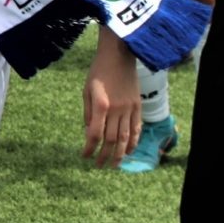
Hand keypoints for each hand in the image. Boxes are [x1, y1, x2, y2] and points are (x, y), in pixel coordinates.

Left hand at [82, 36, 139, 166]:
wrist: (119, 56)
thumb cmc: (98, 72)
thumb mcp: (86, 91)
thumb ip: (88, 112)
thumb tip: (88, 132)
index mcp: (101, 105)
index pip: (94, 133)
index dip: (89, 148)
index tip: (85, 156)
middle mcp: (116, 109)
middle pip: (111, 139)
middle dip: (104, 155)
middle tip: (99, 166)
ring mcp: (129, 109)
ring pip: (125, 138)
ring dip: (119, 154)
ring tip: (113, 164)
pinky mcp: (138, 107)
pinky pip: (136, 129)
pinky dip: (133, 142)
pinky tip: (127, 152)